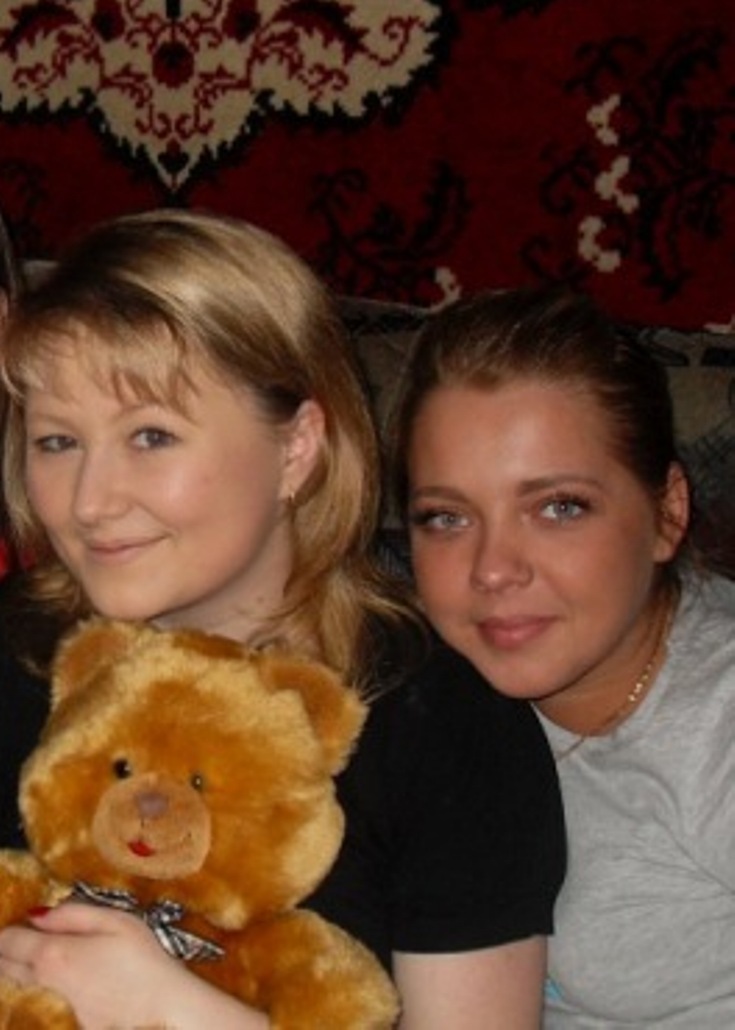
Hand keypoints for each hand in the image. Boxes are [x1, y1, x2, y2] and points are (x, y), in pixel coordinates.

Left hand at [0, 902, 266, 1029]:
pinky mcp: (78, 1019)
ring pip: (31, 983)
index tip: (11, 922)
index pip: (10, 942)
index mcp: (56, 953)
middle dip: (7, 952)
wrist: (163, 1007)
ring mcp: (63, 1003)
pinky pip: (57, 996)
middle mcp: (51, 982)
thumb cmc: (144, 957)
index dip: (6, 930)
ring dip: (27, 968)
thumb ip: (73, 913)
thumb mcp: (114, 919)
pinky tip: (78, 975)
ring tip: (33, 952)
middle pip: (10, 968)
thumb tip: (40, 914)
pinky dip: (57, 983)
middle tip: (12, 939)